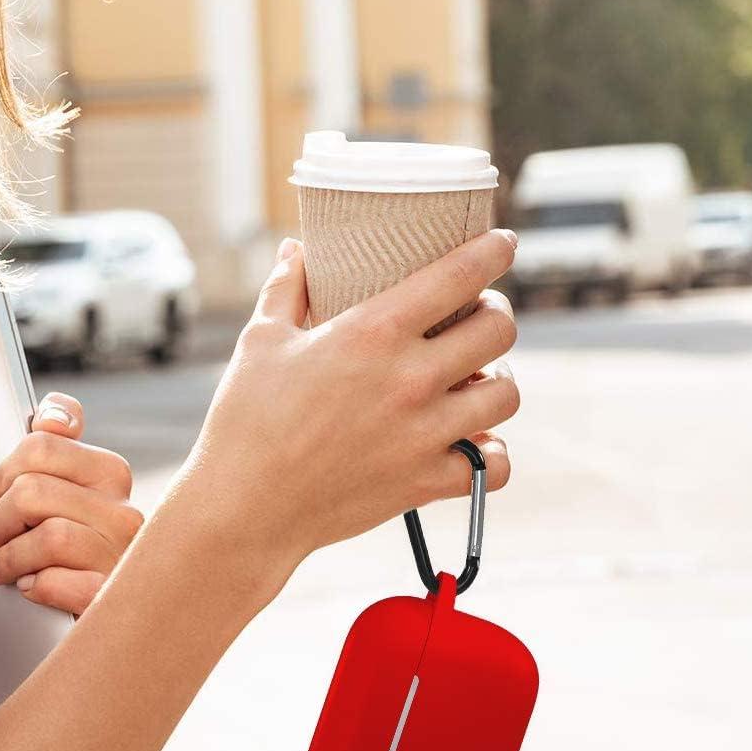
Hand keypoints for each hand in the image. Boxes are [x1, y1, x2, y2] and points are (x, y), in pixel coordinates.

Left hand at [0, 392, 144, 613]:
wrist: (114, 616)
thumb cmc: (76, 553)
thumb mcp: (67, 494)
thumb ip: (57, 448)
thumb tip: (51, 415)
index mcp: (111, 473)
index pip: (41, 444)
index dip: (2, 473)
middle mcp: (125, 510)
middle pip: (32, 490)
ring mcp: (123, 554)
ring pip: (46, 536)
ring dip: (8, 557)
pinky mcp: (112, 596)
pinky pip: (57, 581)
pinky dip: (34, 586)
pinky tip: (32, 587)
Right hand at [178, 230, 519, 601]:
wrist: (244, 508)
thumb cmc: (245, 419)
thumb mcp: (260, 340)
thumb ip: (287, 288)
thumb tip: (295, 249)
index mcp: (372, 332)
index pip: (460, 274)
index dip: (494, 249)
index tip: (503, 242)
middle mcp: (410, 378)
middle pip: (499, 330)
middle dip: (496, 314)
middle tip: (478, 317)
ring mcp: (424, 433)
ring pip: (507, 395)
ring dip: (497, 380)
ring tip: (474, 379)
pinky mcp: (426, 481)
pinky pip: (494, 465)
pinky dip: (490, 453)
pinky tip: (470, 442)